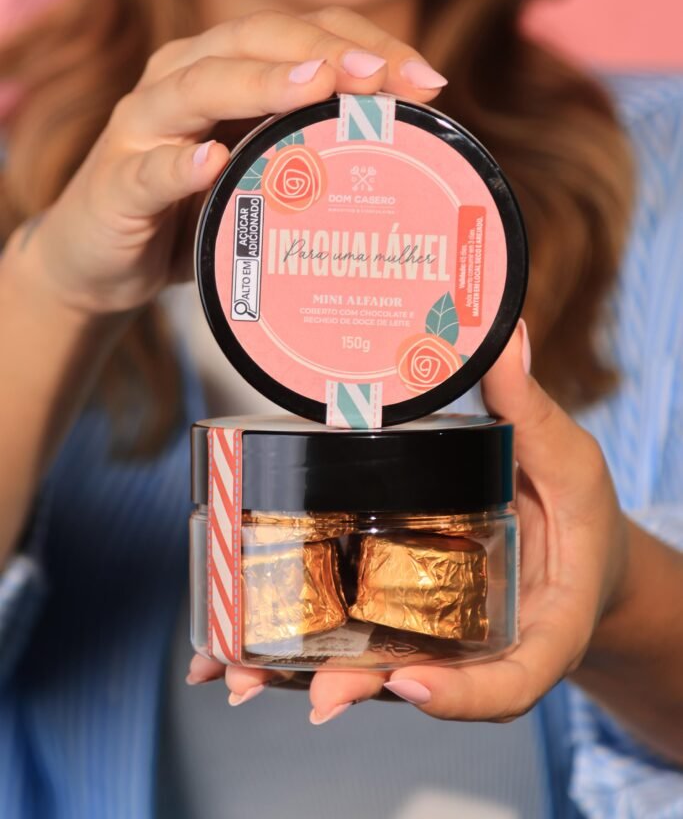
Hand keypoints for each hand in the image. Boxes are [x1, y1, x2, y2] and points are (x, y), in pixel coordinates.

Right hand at [17, 8, 446, 315]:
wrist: (101, 260)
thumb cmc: (196, 211)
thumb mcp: (263, 172)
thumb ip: (315, 150)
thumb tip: (411, 151)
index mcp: (223, 67)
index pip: (300, 31)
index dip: (363, 41)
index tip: (426, 78)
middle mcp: (179, 80)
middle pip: (252, 40)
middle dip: (323, 51)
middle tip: (381, 76)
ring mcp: (141, 129)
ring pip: (197, 88)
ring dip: (258, 84)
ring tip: (315, 87)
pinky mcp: (115, 186)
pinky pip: (146, 172)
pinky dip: (177, 165)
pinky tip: (210, 163)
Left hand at [190, 322, 629, 723]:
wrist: (573, 545)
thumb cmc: (579, 513)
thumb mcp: (567, 461)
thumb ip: (530, 413)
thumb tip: (502, 338)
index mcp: (542, 628)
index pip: (510, 683)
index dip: (460, 695)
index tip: (408, 678)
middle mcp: (483, 647)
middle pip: (420, 683)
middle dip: (357, 687)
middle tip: (310, 691)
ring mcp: (438, 637)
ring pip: (371, 667)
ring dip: (304, 674)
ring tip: (239, 670)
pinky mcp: (404, 615)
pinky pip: (355, 634)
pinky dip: (299, 641)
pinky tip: (234, 643)